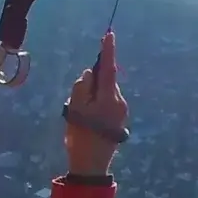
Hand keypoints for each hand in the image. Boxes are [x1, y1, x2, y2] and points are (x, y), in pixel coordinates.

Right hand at [63, 30, 128, 176]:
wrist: (92, 163)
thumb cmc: (81, 135)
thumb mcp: (75, 107)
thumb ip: (82, 86)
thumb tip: (90, 73)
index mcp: (109, 97)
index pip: (108, 68)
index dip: (108, 50)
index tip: (109, 34)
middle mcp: (119, 101)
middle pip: (105, 80)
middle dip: (92, 81)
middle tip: (77, 100)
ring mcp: (121, 110)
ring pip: (105, 91)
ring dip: (93, 94)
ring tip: (80, 114)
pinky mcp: (119, 118)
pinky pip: (106, 101)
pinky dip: (96, 102)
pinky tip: (87, 119)